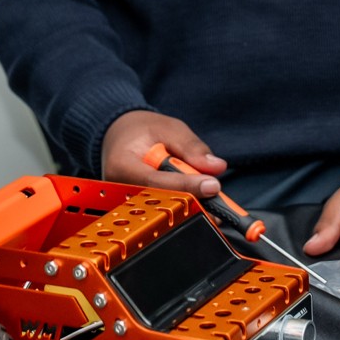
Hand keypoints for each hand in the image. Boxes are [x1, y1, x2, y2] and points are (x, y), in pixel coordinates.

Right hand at [100, 110, 226, 199]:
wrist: (120, 137)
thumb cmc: (142, 130)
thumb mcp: (169, 128)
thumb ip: (191, 147)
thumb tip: (216, 167)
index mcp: (121, 165)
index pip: (156, 181)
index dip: (186, 186)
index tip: (212, 186)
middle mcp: (120, 190)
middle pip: (160, 203)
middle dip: (191, 201)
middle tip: (219, 201)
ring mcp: (127, 204)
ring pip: (163, 210)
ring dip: (190, 205)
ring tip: (212, 200)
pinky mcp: (137, 210)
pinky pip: (163, 211)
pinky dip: (183, 205)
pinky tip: (199, 200)